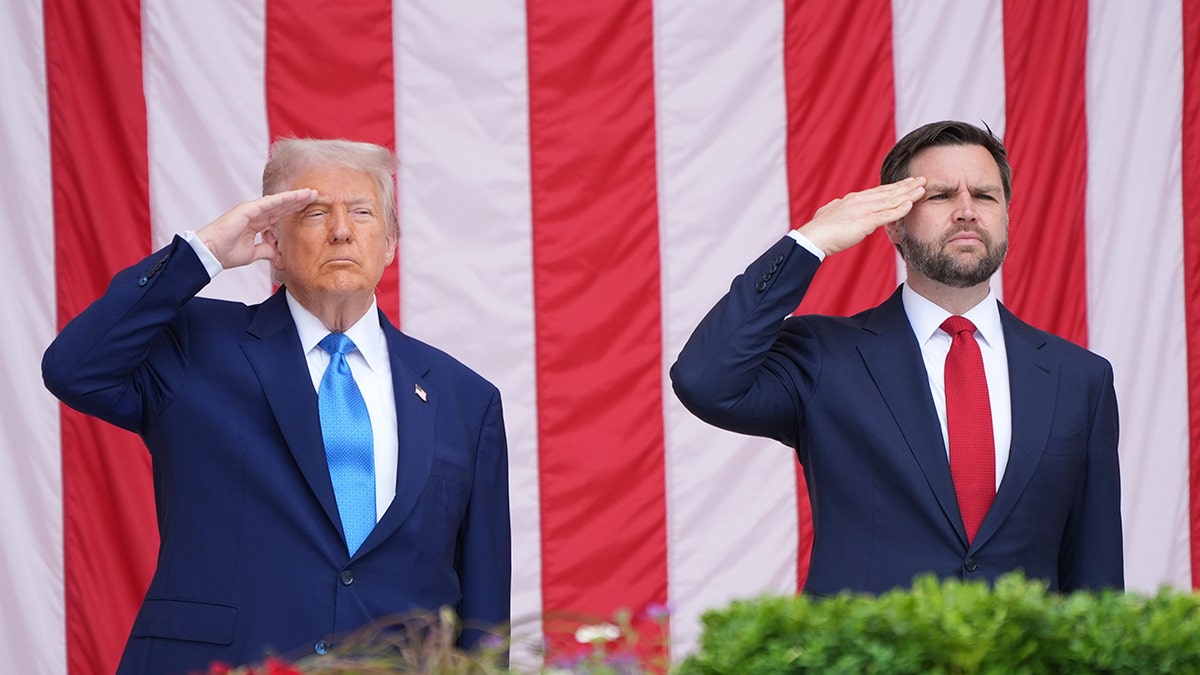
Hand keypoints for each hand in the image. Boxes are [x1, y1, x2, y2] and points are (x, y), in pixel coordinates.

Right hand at [195, 189, 317, 269]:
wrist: (210, 254)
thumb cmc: (226, 253)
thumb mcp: (253, 253)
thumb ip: (266, 250)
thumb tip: (277, 252)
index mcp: (257, 224)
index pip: (280, 215)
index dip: (294, 210)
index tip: (309, 207)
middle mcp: (255, 214)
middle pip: (282, 206)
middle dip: (298, 201)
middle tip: (315, 195)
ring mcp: (251, 210)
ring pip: (277, 202)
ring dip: (294, 197)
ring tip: (310, 193)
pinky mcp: (246, 210)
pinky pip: (267, 203)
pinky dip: (281, 200)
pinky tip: (294, 197)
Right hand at [796, 177, 925, 255]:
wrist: (812, 237)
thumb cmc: (819, 229)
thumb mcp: (830, 213)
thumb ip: (838, 208)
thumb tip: (838, 204)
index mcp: (853, 199)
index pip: (880, 191)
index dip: (895, 186)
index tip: (908, 183)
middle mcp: (860, 200)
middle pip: (889, 191)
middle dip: (907, 185)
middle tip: (922, 179)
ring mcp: (863, 210)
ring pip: (891, 200)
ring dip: (908, 194)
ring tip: (923, 189)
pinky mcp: (865, 221)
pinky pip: (886, 214)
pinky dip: (900, 209)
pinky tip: (910, 204)